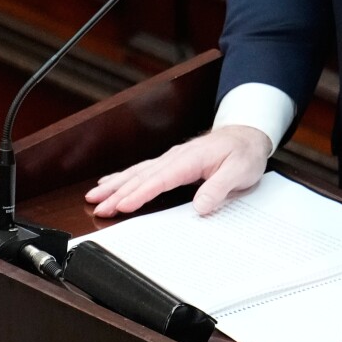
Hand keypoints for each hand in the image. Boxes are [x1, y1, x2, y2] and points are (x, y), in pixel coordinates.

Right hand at [85, 125, 271, 217]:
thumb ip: (219, 188)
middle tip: (98, 207)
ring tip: (94, 196)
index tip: (123, 206)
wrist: (248, 135)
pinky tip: (111, 183)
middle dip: (118, 192)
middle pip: (142, 176)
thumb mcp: (240, 172)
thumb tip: (200, 207)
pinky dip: (124, 177)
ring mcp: (172, 159)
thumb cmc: (244, 153)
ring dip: (115, 185)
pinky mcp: (172, 162)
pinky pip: (143, 170)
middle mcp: (176, 157)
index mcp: (190, 159)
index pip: (160, 179)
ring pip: (138, 172)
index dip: (140, 194)